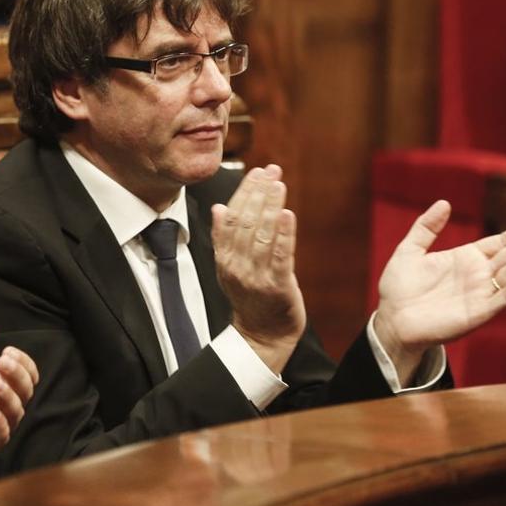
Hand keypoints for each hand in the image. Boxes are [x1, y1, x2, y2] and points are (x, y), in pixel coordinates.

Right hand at [211, 165, 305, 371]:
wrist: (262, 335)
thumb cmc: (251, 297)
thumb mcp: (231, 266)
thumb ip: (224, 238)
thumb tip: (218, 208)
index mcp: (224, 258)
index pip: (231, 218)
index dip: (243, 192)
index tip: (256, 171)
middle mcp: (236, 266)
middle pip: (245, 222)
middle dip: (258, 193)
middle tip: (271, 170)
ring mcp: (256, 277)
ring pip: (261, 235)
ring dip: (270, 206)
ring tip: (278, 184)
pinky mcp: (277, 287)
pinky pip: (280, 256)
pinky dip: (284, 234)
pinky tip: (287, 213)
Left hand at [374, 200, 505, 379]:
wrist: (391, 321)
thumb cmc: (399, 289)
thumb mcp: (409, 251)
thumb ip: (426, 227)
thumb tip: (444, 202)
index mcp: (466, 258)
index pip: (501, 242)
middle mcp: (479, 275)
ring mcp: (480, 293)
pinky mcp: (478, 312)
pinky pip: (502, 297)